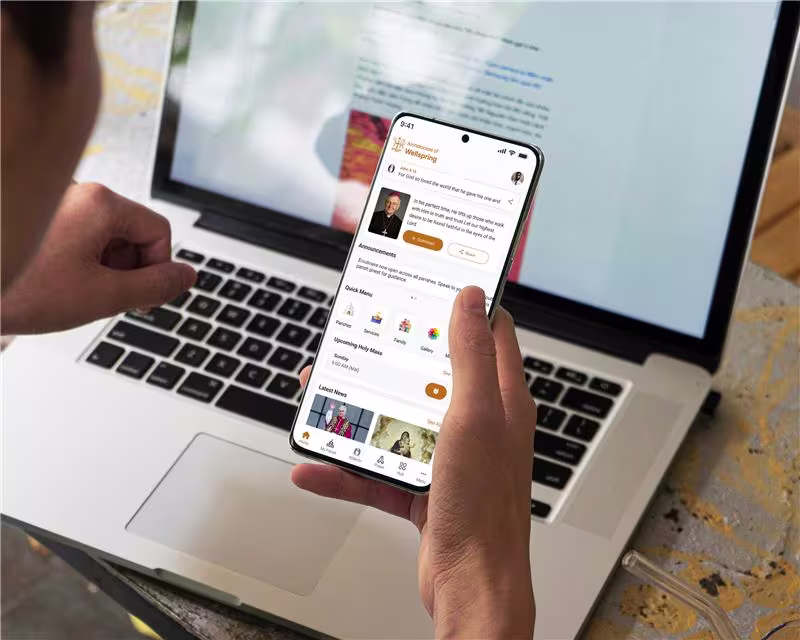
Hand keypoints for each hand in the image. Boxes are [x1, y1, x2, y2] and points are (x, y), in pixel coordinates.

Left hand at [1, 183, 195, 334]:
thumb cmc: (19, 290)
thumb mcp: (103, 296)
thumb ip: (155, 286)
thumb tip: (188, 277)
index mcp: (102, 203)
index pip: (159, 232)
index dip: (157, 269)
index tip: (137, 297)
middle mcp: (79, 192)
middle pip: (131, 231)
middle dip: (125, 268)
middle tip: (101, 297)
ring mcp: (55, 202)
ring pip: (103, 235)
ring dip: (100, 266)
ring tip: (70, 291)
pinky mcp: (37, 216)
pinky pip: (76, 234)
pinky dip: (75, 260)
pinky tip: (52, 282)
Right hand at [293, 286, 536, 638]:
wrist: (471, 585)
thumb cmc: (484, 508)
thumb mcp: (474, 417)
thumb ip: (470, 356)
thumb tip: (472, 300)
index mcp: (500, 399)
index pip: (489, 334)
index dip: (464, 305)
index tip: (431, 286)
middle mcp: (477, 422)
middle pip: (430, 373)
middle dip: (392, 358)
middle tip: (360, 341)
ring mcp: (448, 455)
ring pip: (398, 418)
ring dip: (359, 412)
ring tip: (322, 400)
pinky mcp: (424, 485)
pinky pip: (380, 467)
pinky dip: (349, 468)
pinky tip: (318, 468)